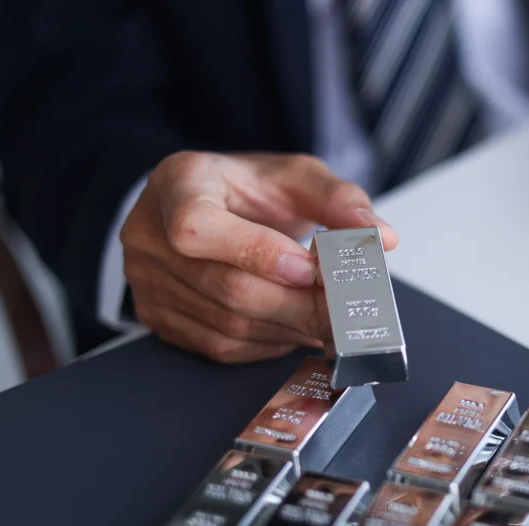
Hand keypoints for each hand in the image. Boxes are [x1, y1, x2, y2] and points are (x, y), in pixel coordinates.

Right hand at [121, 152, 396, 362]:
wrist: (208, 206)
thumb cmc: (248, 190)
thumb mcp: (296, 177)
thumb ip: (339, 202)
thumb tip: (381, 237)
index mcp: (178, 183)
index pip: (197, 227)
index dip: (256, 253)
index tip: (309, 268)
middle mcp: (148, 233)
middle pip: (226, 287)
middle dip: (297, 304)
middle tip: (344, 313)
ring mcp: (147, 281)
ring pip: (227, 325)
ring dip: (289, 329)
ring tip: (329, 322)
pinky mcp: (159, 318)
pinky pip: (220, 346)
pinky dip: (268, 344)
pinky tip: (296, 330)